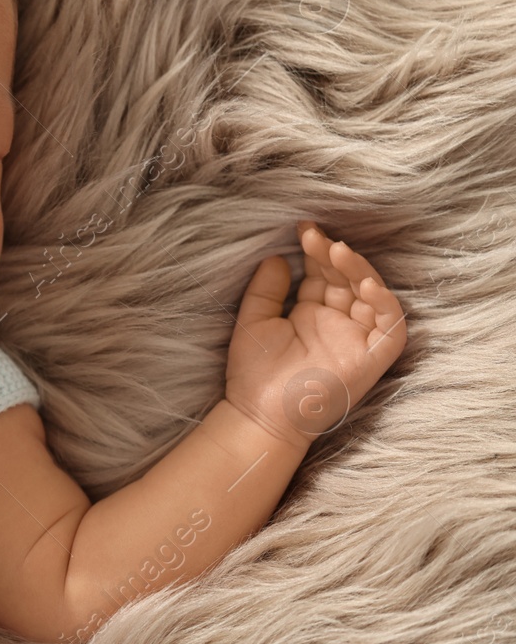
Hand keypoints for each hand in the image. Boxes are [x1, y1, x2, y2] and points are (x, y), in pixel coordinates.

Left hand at [224, 220, 406, 448]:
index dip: (317, 251)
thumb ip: (267, 289)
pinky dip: (384, 305)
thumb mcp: (256, 320)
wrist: (259, 415)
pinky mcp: (372, 359)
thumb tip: (277, 256)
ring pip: (371, 296)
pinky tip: (365, 284)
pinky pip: (390, 328)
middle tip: (314, 235)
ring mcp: (356, 340)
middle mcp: (338, 323)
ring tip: (337, 250)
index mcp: (313, 314)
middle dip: (334, 255)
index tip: (303, 228)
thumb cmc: (255, 373)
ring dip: (358, 271)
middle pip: (347, 280)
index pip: (323, 274)